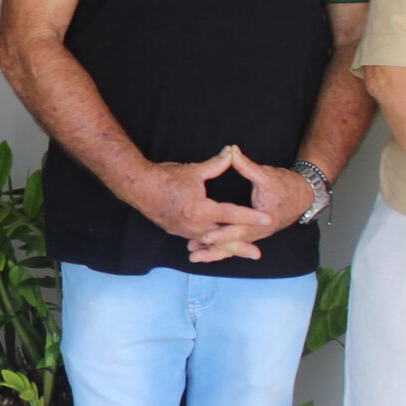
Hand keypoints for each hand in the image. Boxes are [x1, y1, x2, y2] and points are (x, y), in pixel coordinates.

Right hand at [119, 147, 270, 258]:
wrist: (138, 187)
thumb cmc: (165, 178)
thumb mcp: (194, 171)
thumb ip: (216, 164)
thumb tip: (232, 152)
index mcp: (201, 210)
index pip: (232, 214)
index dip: (251, 216)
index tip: (267, 219)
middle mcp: (194, 225)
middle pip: (223, 238)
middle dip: (242, 246)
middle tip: (257, 254)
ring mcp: (185, 231)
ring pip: (210, 242)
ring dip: (226, 248)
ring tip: (241, 252)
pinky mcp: (178, 231)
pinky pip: (198, 241)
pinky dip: (209, 245)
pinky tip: (215, 247)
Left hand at [186, 147, 311, 262]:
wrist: (303, 196)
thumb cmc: (286, 185)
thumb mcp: (266, 175)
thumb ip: (246, 165)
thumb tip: (231, 151)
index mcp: (263, 219)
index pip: (240, 229)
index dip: (223, 233)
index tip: (206, 236)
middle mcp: (259, 231)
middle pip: (233, 243)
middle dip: (213, 248)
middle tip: (193, 251)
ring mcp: (256, 235)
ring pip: (233, 248)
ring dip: (213, 252)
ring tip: (192, 256)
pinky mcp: (253, 235)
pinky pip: (235, 246)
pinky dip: (220, 250)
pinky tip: (203, 251)